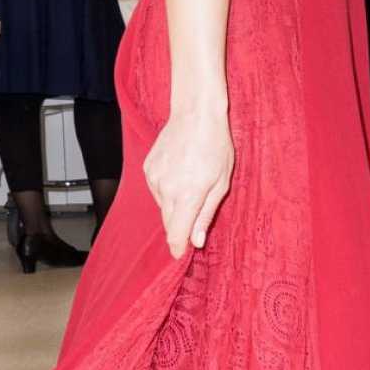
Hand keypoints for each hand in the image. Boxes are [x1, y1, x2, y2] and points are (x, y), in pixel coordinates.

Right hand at [143, 106, 233, 257]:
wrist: (196, 114)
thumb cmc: (215, 146)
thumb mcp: (221, 183)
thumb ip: (206, 214)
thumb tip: (197, 241)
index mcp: (187, 196)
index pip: (175, 234)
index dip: (178, 248)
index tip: (180, 255)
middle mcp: (166, 190)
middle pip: (168, 222)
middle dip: (179, 226)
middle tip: (194, 214)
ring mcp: (154, 178)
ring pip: (162, 205)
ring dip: (175, 204)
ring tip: (191, 183)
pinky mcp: (148, 168)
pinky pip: (157, 189)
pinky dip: (167, 189)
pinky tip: (180, 173)